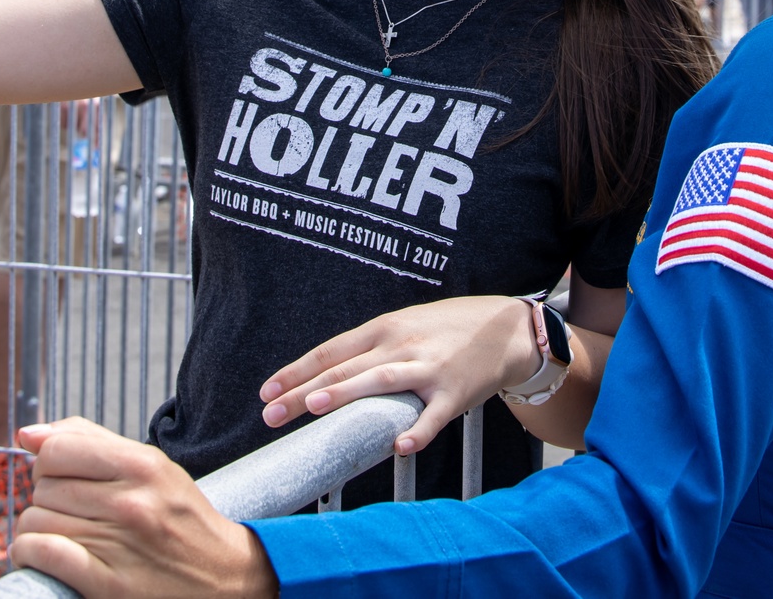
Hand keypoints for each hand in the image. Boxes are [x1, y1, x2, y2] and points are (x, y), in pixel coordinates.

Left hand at [10, 418, 276, 598]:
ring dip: (36, 530)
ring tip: (58, 535)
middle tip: (71, 511)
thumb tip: (28, 434)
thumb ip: (91, 441)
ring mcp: (121, 545)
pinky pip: (44, 555)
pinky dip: (30, 554)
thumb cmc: (180, 517)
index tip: (60, 477)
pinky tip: (39, 555)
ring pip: (37, 522)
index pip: (56, 449)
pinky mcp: (109, 585)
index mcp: (143, 466)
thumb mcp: (151, 466)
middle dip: (47, 498)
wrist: (224, 576)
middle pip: (44, 488)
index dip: (47, 463)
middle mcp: (132, 502)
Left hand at [259, 296, 537, 455]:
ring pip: (380, 380)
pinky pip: (433, 416)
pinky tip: (399, 447)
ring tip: (314, 408)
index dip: (295, 371)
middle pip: (344, 370)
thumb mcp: (404, 326)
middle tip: (270, 414)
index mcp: (383, 329)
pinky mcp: (455, 391)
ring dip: (346, 394)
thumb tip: (324, 377)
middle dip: (302, 392)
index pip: (329, 352)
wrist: (506, 328)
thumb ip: (369, 349)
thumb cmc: (447, 329)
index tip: (266, 393)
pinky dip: (416, 432)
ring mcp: (428, 367)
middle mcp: (400, 344)